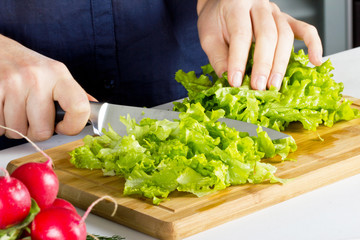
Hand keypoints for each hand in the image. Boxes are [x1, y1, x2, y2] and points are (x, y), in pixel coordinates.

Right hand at [0, 35, 91, 140]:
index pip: (79, 107)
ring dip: (15, 127)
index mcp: (58, 74)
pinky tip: (3, 107)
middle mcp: (37, 77)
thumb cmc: (27, 67)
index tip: (64, 127)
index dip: (73, 126)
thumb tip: (96, 109)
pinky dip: (0, 124)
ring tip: (15, 108)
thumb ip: (73, 94)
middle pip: (42, 131)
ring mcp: (12, 84)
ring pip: (18, 132)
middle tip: (31, 116)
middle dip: (35, 130)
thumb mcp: (54, 74)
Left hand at [197, 0, 322, 89]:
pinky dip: (313, 44)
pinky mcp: (286, 20)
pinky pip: (304, 29)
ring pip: (285, 35)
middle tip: (258, 87)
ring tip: (273, 84)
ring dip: (281, 63)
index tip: (236, 82)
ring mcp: (276, 12)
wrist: (223, 2)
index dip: (239, 60)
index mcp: (237, 6)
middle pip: (267, 35)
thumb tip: (228, 79)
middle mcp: (259, 6)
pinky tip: (315, 61)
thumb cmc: (216, 19)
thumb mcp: (209, 36)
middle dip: (263, 65)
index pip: (241, 35)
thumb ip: (218, 56)